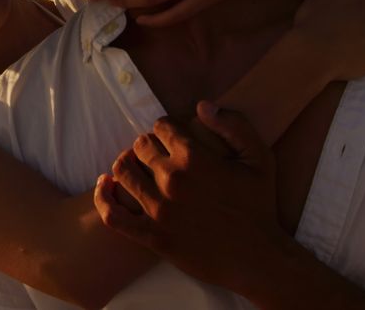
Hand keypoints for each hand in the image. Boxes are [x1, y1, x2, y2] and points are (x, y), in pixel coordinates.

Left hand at [94, 102, 282, 291]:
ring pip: (123, 173)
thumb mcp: (260, 158)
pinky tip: (104, 186)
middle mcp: (172, 179)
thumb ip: (233, 125)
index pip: (162, 127)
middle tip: (154, 152)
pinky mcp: (151, 235)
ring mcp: (158, 209)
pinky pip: (114, 215)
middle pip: (140, 147)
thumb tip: (202, 106)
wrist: (256, 258)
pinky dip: (104, 198)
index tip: (170, 135)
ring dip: (126, 164)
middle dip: (146, 144)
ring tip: (133, 165)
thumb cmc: (259, 206)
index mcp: (194, 158)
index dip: (165, 127)